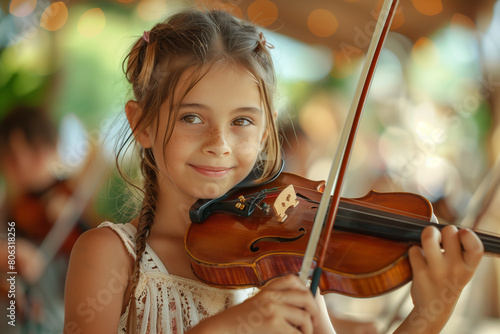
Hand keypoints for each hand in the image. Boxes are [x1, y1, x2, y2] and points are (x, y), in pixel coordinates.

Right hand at [193, 274, 318, 333]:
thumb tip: (301, 304)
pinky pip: (297, 332)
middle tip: (314, 322)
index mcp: (268, 289)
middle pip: (305, 297)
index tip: (308, 303)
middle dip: (314, 311)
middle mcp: (271, 296)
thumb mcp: (256, 304)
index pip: (293, 280)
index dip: (306, 290)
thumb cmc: (240, 321)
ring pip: (305, 317)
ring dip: (308, 329)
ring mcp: (273, 309)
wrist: (223, 329)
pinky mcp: (273, 324)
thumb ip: (274, 300)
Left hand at [403, 225, 482, 332]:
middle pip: (450, 232)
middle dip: (442, 230)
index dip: (468, 234)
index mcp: (469, 267)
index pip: (476, 246)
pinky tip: (418, 258)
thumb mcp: (462, 270)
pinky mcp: (421, 273)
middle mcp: (456, 269)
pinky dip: (413, 250)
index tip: (461, 233)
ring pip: (429, 237)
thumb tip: (445, 227)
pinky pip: (414, 249)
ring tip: (427, 240)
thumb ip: (459, 250)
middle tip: (439, 238)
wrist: (434, 310)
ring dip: (426, 234)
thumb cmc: (448, 282)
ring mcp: (438, 271)